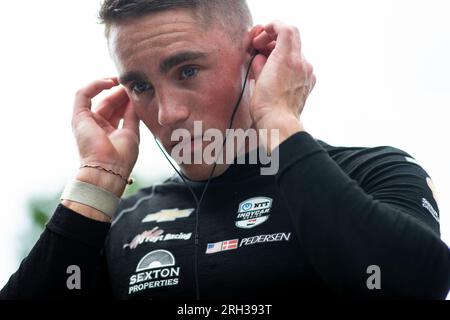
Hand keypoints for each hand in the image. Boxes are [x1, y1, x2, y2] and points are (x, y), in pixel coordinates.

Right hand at [71, 78, 139, 194]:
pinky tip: (110, 82)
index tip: (137, 92)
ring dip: (112, 87)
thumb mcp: (131, 132)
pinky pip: (83, 94)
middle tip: (133, 84)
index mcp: (109, 132)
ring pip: (99, 97)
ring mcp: (86, 121)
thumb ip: (132, 115)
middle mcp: (96, 126)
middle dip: (122, 92)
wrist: (108, 169)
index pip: (118, 110)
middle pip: (110, 103)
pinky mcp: (78, 117)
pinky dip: (95, 85)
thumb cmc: (121, 158)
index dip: (127, 100)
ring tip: (124, 81)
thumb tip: (134, 99)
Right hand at [250, 21, 315, 148]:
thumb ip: (260, 62)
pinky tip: (278, 75)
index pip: (285, 29)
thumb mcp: (257, 79)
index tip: (261, 35)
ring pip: (295, 53)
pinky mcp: (308, 83)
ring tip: (267, 64)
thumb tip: (260, 58)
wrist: (279, 123)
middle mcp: (300, 63)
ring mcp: (306, 73)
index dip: (272, 27)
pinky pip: (300, 66)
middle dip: (274, 40)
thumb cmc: (266, 106)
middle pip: (291, 39)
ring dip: (281, 53)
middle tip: (260, 48)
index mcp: (287, 58)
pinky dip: (288, 65)